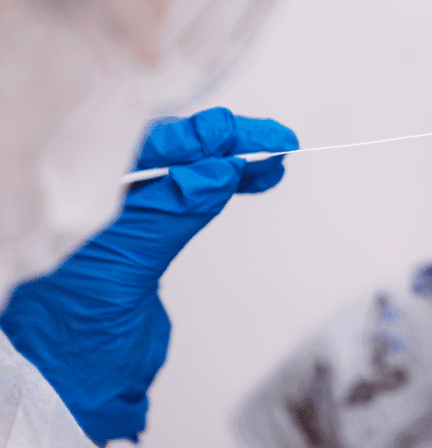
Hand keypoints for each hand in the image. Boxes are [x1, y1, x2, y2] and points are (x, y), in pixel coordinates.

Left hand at [0, 107, 297, 445]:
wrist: (71, 379)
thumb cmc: (72, 329)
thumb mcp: (125, 263)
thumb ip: (169, 213)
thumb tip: (217, 170)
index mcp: (83, 191)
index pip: (148, 143)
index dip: (202, 136)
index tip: (247, 139)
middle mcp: (102, 195)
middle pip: (172, 150)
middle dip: (226, 143)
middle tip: (276, 142)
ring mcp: (124, 215)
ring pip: (187, 171)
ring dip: (233, 163)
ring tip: (275, 161)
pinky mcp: (145, 237)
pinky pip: (189, 198)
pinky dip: (222, 188)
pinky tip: (250, 182)